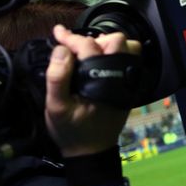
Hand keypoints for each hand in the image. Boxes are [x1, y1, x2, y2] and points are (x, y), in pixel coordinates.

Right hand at [44, 25, 140, 157]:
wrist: (91, 152)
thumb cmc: (71, 130)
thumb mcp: (56, 107)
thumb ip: (58, 77)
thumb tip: (63, 50)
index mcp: (102, 82)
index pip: (90, 47)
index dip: (71, 38)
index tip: (57, 33)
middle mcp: (120, 78)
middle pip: (117, 42)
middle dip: (94, 38)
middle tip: (75, 47)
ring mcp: (128, 82)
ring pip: (128, 49)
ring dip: (108, 44)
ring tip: (89, 50)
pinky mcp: (128, 87)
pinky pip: (129, 61)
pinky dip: (116, 54)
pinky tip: (99, 59)